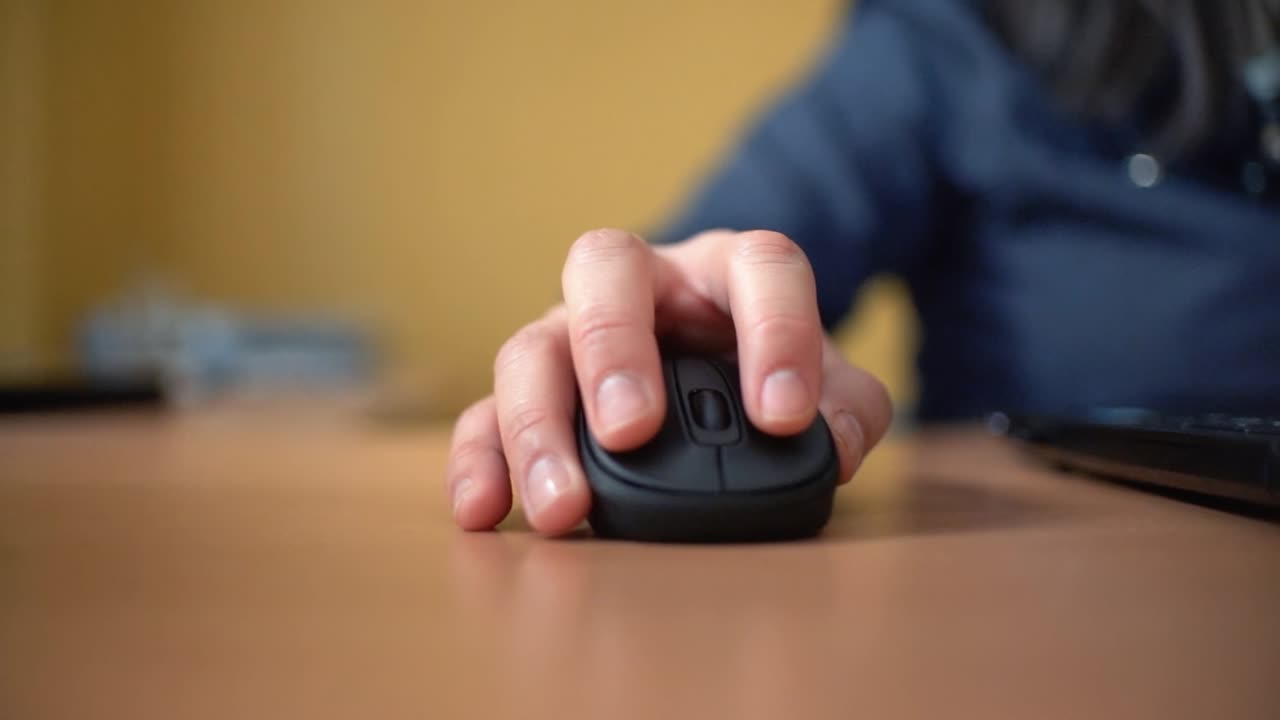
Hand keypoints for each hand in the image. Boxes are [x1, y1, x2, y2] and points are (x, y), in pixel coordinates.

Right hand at [445, 228, 893, 534]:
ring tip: (563, 508)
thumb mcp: (824, 384)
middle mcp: (641, 284)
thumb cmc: (763, 370)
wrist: (712, 369)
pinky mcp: (534, 391)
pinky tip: (484, 512)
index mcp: (726, 269)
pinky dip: (480, 460)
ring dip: (538, 425)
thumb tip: (833, 446)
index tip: (782, 415)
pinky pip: (484, 411)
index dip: (775, 331)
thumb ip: (847, 405)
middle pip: (604, 270)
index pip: (759, 267)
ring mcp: (573, 333)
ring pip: (530, 346)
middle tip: (630, 430)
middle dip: (613, 347)